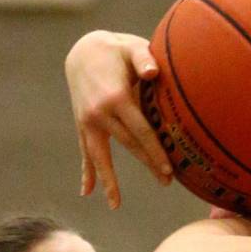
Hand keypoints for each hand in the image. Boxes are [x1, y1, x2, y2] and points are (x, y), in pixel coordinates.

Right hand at [65, 30, 172, 207]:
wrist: (82, 50)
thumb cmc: (116, 49)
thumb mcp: (131, 47)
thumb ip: (143, 58)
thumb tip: (153, 71)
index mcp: (115, 97)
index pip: (140, 130)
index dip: (155, 150)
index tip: (168, 168)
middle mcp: (99, 113)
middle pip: (128, 145)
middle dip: (148, 163)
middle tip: (167, 182)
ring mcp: (88, 121)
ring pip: (99, 156)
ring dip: (108, 181)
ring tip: (115, 204)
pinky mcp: (82, 125)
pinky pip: (84, 152)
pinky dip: (86, 172)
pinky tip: (86, 192)